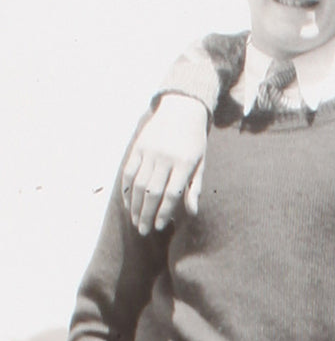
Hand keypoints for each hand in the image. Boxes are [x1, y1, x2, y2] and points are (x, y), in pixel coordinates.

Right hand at [122, 96, 208, 235]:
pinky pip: (129, 172)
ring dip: (135, 205)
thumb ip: (195, 187)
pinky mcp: (138, 146)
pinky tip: (128, 204)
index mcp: (184, 163)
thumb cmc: (194, 142)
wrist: (182, 110)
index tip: (159, 227)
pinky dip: (126, 189)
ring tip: (135, 221)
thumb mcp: (201, 163)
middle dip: (146, 214)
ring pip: (138, 184)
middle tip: (143, 231)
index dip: (164, 213)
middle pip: (152, 192)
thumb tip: (192, 212)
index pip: (171, 194)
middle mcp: (165, 157)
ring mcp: (149, 151)